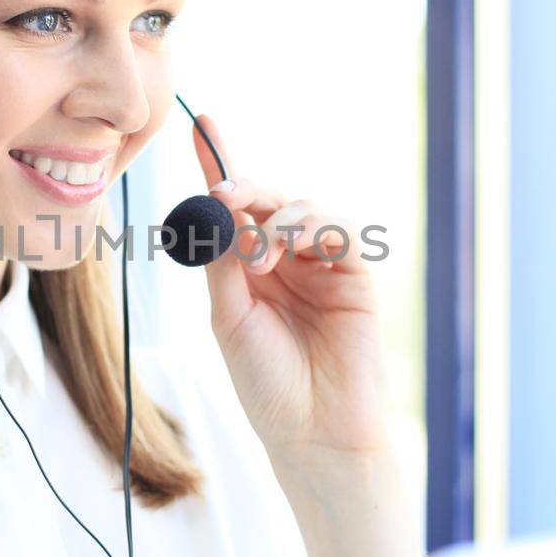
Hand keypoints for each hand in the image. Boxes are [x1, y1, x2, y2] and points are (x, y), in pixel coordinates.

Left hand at [189, 113, 389, 461]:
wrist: (313, 431)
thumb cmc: (267, 384)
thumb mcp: (230, 319)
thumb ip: (223, 265)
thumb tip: (212, 211)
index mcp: (249, 270)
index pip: (233, 209)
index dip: (219, 165)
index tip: (201, 124)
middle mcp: (286, 261)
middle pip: (268, 201)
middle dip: (246, 187)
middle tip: (224, 192)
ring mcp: (322, 266)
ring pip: (303, 209)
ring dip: (277, 216)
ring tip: (258, 252)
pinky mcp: (354, 277)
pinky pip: (339, 232)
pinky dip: (314, 226)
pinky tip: (290, 245)